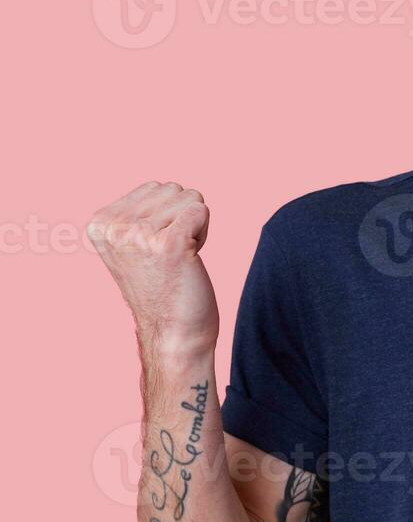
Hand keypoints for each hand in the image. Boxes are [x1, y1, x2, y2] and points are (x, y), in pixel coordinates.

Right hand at [88, 182, 218, 357]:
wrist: (173, 334)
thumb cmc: (162, 288)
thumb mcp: (133, 245)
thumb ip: (137, 214)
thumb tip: (164, 187)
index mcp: (99, 223)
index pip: (154, 187)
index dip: (167, 215)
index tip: (157, 248)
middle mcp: (114, 227)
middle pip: (174, 189)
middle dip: (182, 218)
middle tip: (172, 255)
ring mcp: (139, 235)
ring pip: (191, 198)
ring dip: (195, 227)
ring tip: (179, 259)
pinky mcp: (169, 245)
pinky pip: (201, 211)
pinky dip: (204, 233)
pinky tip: (190, 259)